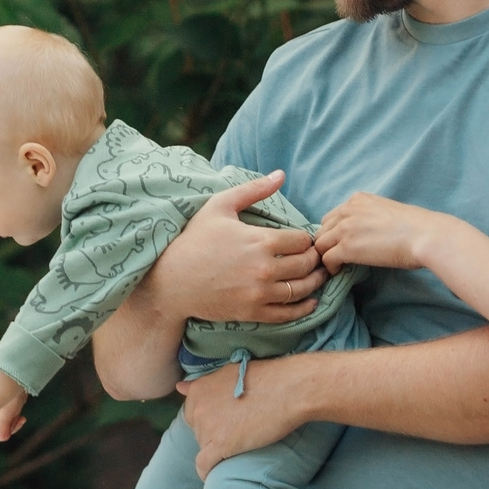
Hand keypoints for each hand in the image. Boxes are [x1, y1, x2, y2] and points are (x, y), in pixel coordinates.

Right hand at [148, 172, 327, 323]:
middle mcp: (264, 269)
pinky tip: (311, 302)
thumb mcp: (220, 206)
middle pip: (306, 264)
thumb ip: (253, 189)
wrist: (171, 280)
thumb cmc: (194, 240)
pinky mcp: (253, 313)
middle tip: (314, 258)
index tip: (302, 240)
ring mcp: (259, 293)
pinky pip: (288, 314)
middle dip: (314, 259)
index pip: (302, 240)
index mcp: (260, 241)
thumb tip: (281, 175)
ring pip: (302, 289)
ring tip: (317, 277)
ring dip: (315, 282)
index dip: (305, 239)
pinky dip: (304, 309)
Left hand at [178, 355, 310, 474]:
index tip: (221, 422)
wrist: (287, 390)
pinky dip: (206, 472)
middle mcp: (198, 408)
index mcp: (199, 390)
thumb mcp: (228, 373)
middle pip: (198, 430)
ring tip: (237, 445)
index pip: (193, 412)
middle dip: (212, 433)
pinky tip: (212, 475)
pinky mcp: (221, 445)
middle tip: (234, 432)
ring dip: (216, 449)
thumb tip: (179, 387)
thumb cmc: (265, 377)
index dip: (208, 418)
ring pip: (204, 446)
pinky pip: (204, 465)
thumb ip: (202, 384)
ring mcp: (208, 428)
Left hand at [314, 192, 448, 273]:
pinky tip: (340, 272)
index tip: (342, 244)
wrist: (425, 235)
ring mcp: (345, 228)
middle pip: (322, 230)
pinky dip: (330, 268)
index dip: (334, 232)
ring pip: (320, 244)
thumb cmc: (416, 227)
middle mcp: (347, 210)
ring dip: (325, 256)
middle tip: (336, 258)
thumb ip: (370, 219)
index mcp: (358, 200)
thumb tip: (366, 235)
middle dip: (327, 244)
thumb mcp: (387, 212)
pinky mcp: (346, 247)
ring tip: (337, 266)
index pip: (333, 216)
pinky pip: (326, 259)